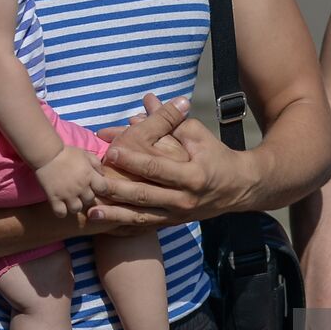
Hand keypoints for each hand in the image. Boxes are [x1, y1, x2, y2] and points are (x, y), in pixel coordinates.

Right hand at [34, 145, 106, 216]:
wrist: (47, 154)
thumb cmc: (67, 153)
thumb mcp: (85, 154)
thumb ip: (96, 164)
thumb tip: (103, 174)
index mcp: (89, 175)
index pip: (104, 189)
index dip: (101, 189)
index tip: (95, 187)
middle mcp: (80, 187)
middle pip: (90, 200)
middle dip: (86, 197)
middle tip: (80, 193)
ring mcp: (67, 194)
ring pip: (76, 209)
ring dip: (74, 206)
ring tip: (70, 200)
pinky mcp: (54, 198)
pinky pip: (61, 213)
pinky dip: (61, 212)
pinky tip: (60, 206)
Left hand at [87, 94, 252, 225]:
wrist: (240, 188)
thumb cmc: (217, 156)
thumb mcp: (199, 136)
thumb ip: (171, 121)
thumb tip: (147, 101)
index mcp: (192, 176)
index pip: (157, 168)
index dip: (133, 160)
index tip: (111, 151)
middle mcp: (184, 200)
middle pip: (144, 195)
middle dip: (116, 188)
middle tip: (93, 180)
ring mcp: (178, 216)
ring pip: (141, 217)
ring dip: (115, 214)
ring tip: (90, 210)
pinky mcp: (173, 223)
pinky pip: (145, 228)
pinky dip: (124, 227)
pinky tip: (105, 226)